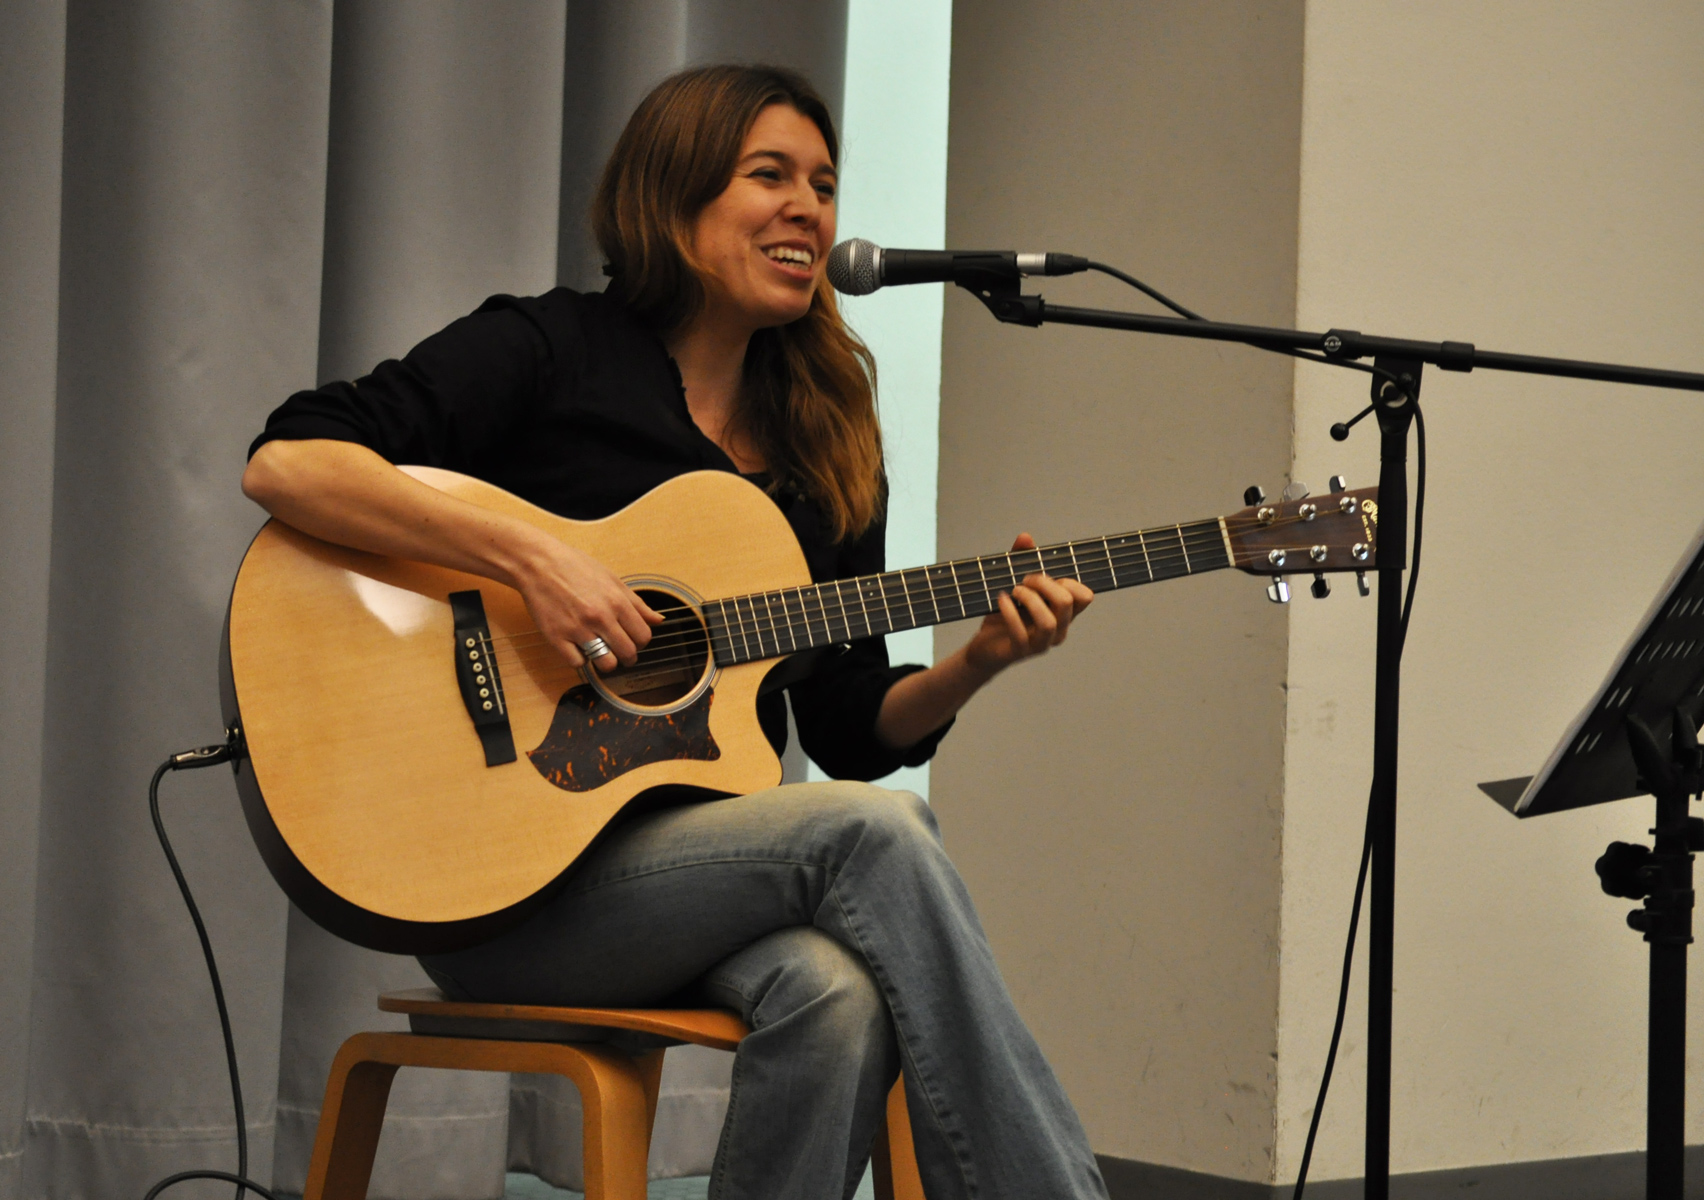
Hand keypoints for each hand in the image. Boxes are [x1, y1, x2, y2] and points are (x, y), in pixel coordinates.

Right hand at [512, 537, 663, 673]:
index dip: (641, 642)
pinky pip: (577, 663)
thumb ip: (637, 603)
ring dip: (607, 663)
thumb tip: (659, 620)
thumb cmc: (575, 567)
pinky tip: (578, 647)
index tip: (634, 641)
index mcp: (617, 601)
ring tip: (602, 653)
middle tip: (621, 653)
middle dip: (628, 657)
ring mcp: (578, 629)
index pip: (643, 636)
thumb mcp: (612, 579)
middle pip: (628, 653)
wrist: (538, 563)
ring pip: (606, 664)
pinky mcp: (557, 637)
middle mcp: (600, 617)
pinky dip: (580, 659)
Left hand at [962, 533, 1093, 678]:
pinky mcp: (1020, 652)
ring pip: (1049, 622)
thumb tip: (1026, 537)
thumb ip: (1020, 561)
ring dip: (1030, 599)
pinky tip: (1000, 600)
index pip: (1085, 597)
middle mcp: (1058, 630)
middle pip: (1067, 603)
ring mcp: (1041, 643)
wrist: (985, 648)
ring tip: (1014, 590)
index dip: (1067, 581)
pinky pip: (1020, 633)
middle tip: (1024, 580)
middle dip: (1044, 584)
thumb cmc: (1005, 616)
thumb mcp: (1014, 586)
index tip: (1044, 576)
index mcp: (1063, 614)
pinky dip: (1009, 612)